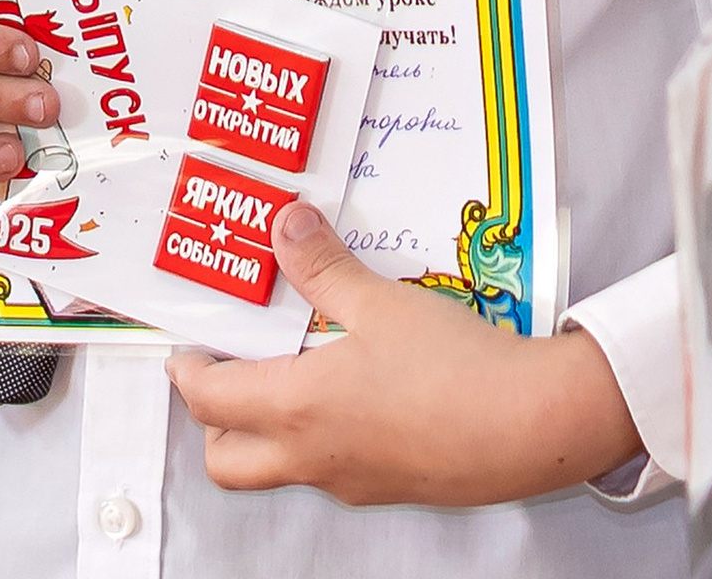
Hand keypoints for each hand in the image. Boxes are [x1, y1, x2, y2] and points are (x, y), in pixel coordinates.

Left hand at [169, 201, 639, 506]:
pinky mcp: (388, 486)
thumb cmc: (452, 368)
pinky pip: (329, 468)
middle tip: (223, 370)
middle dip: (211, 420)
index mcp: (298, 409)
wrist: (527, 427)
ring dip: (263, 430)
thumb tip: (285, 226)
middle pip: (228, 460)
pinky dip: (317, 436)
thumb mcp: (381, 302)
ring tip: (290, 369)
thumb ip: (325, 267)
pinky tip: (353, 390)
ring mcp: (350, 480)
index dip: (188, 374)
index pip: (211, 403)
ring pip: (277, 468)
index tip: (184, 349)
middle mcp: (313, 456)